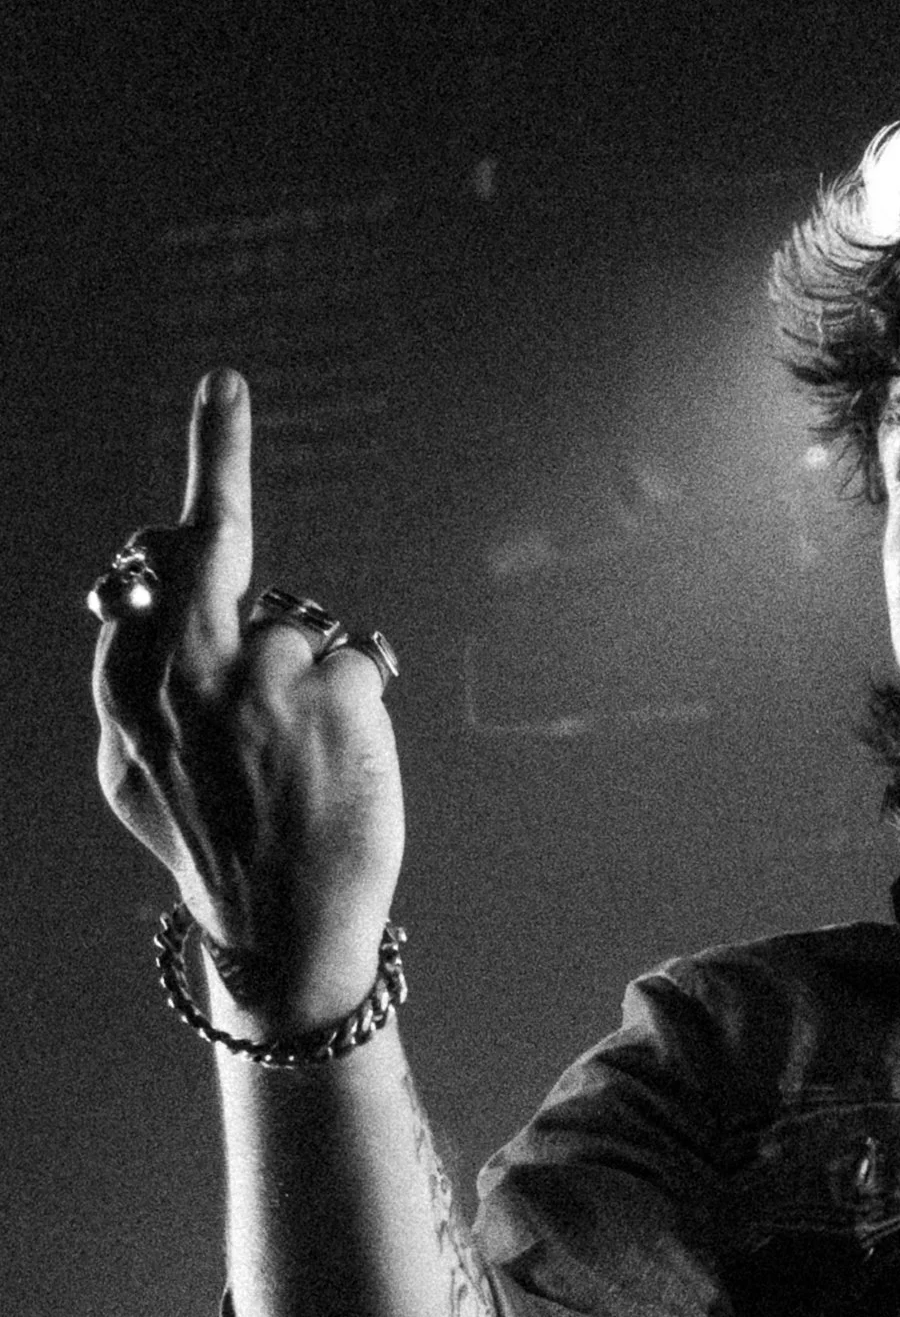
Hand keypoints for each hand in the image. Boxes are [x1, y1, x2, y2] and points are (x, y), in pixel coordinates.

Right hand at [92, 370, 404, 1028]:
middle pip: (207, 545)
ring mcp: (264, 673)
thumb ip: (132, 693)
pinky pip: (353, 666)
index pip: (145, 575)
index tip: (212, 407)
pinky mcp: (336, 689)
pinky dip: (353, 707)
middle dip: (218, 461)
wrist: (285, 928)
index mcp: (129, 688)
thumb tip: (130, 622)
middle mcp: (187, 667)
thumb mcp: (134, 781)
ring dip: (303, 678)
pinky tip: (337, 764)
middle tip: (223, 388)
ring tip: (300, 760)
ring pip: (298, 631)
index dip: (175, 524)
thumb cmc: (212, 851)